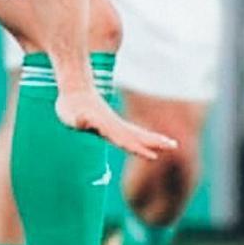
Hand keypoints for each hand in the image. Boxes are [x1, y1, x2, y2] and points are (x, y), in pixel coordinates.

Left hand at [55, 87, 176, 160]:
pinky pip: (132, 132)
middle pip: (138, 135)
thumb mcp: (70, 114)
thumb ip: (77, 118)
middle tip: (173, 146)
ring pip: (138, 133)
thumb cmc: (69, 105)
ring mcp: (114, 123)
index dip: (137, 148)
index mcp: (106, 126)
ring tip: (171, 144)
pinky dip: (144, 137)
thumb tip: (81, 120)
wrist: (74, 88)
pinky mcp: (112, 123)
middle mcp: (114, 125)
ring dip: (153, 139)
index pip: (124, 140)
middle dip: (155, 142)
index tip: (151, 156)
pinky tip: (151, 143)